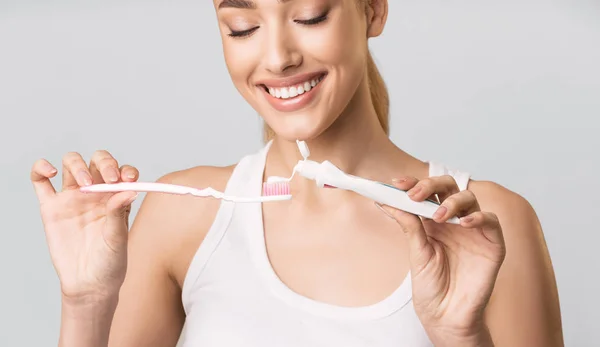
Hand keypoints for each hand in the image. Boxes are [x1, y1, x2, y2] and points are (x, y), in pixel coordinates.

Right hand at [31, 150, 139, 305]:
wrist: (88, 284)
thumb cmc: (110, 262)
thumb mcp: (118, 238)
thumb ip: (119, 213)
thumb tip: (129, 190)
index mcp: (117, 197)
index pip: (122, 172)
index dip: (125, 170)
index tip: (127, 180)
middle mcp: (96, 193)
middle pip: (97, 161)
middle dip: (104, 163)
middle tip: (108, 179)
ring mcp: (72, 198)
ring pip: (71, 164)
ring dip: (78, 165)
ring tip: (84, 184)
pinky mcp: (51, 208)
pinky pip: (40, 181)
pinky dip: (41, 168)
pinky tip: (50, 171)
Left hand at [379, 176, 505, 344]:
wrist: (446, 316)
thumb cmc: (431, 287)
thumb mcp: (416, 252)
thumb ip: (408, 225)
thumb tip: (386, 200)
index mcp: (432, 221)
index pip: (426, 192)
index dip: (413, 183)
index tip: (396, 184)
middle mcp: (453, 221)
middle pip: (448, 187)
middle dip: (431, 184)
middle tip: (415, 195)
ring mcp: (473, 230)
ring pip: (469, 198)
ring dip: (452, 201)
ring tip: (438, 216)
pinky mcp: (492, 244)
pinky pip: (491, 221)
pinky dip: (479, 217)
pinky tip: (464, 223)